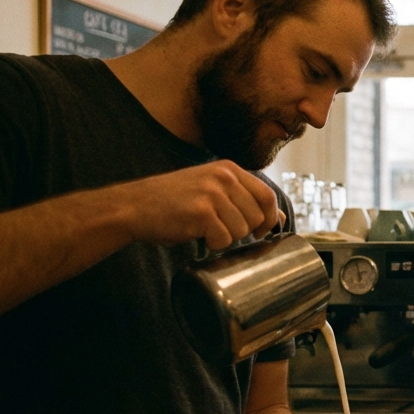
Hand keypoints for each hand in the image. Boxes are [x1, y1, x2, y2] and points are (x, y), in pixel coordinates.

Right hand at [116, 161, 281, 250]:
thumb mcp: (211, 190)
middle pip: (257, 217)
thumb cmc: (173, 202)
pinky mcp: (201, 212)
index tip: (261, 231)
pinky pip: (223, 239)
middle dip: (244, 231)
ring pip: (241, 230)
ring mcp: (212, 193)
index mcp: (229, 169)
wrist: (132, 206)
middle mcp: (224, 177)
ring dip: (225, 238)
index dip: (269, 218)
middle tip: (220, 230)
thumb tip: (280, 218)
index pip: (268, 195)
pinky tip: (195, 234)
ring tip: (204, 229)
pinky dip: (211, 244)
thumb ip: (243, 198)